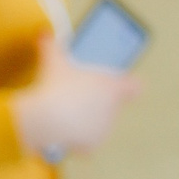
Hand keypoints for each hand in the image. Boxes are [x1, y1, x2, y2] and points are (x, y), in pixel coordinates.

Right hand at [10, 35, 140, 159]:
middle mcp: (114, 110)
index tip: (117, 85)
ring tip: (67, 112)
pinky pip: (88, 143)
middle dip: (97, 102)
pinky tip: (66, 132)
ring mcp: (105, 129)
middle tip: (78, 95)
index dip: (127, 85)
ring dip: (88, 121)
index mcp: (113, 87)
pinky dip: (78, 141)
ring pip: (99, 124)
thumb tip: (43, 32)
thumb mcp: (52, 58)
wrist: (47, 118)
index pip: (135, 87)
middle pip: (112, 105)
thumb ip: (51, 43)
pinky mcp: (93, 146)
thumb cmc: (55, 85)